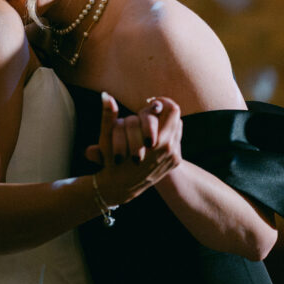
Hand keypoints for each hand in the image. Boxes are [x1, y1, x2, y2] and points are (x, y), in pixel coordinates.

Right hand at [92, 92, 182, 207]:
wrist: (121, 187)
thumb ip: (108, 116)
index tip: (149, 102)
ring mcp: (174, 156)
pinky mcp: (175, 162)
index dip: (161, 102)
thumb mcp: (108, 139)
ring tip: (150, 125)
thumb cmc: (112, 161)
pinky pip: (177, 139)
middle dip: (162, 112)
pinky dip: (167, 134)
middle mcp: (169, 149)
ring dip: (165, 123)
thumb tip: (106, 95)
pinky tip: (153, 138)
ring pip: (177, 126)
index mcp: (156, 141)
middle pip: (176, 117)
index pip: (171, 110)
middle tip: (149, 112)